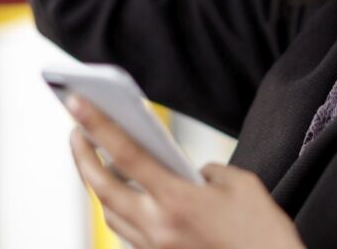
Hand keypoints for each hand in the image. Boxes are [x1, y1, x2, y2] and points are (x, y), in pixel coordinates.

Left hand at [67, 96, 305, 248]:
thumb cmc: (262, 234)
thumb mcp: (240, 185)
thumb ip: (208, 170)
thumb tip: (188, 171)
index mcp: (178, 202)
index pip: (126, 155)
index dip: (98, 125)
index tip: (78, 103)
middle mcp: (159, 228)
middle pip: (103, 188)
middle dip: (81, 157)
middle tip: (75, 130)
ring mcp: (156, 248)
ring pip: (110, 212)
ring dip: (97, 184)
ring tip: (93, 158)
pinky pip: (127, 230)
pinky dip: (119, 207)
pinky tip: (124, 191)